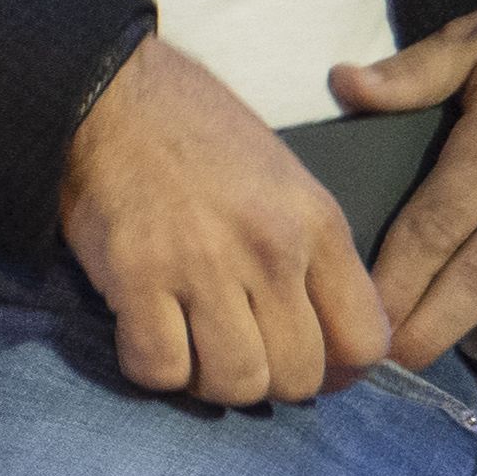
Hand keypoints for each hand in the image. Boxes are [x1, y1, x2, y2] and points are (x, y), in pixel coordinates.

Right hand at [58, 36, 385, 404]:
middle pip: (299, 376)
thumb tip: (326, 338)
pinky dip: (154, 369)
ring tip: (192, 349)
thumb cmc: (197, 136)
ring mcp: (201, 265)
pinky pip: (159, 368)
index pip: (366, 341)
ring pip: (235, 383)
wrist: (110, 92)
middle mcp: (270, 250)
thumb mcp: (286, 183)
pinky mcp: (133, 275)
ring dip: (211, 381)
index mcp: (316, 224)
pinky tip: (146, 336)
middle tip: (239, 353)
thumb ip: (313, 257)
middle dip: (270, 381)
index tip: (311, 363)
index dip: (341, 371)